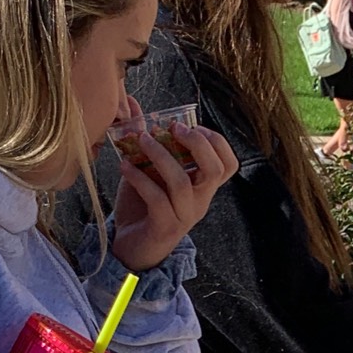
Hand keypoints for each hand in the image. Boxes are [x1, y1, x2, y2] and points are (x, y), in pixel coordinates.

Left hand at [108, 121, 237, 273]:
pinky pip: (156, 199)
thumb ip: (145, 141)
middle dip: (196, 143)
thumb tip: (132, 104)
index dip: (215, 141)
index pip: (228, 164)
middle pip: (215, 169)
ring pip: (182, 182)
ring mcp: (184, 216)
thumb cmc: (142, 206)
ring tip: (140, 140)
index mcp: (202, 187)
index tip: (189, 127)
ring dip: (160, 155)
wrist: (131, 248)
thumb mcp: (146, 169)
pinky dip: (139, 178)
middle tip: (173, 127)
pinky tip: (124, 166)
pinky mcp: (164, 227)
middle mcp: (200, 201)